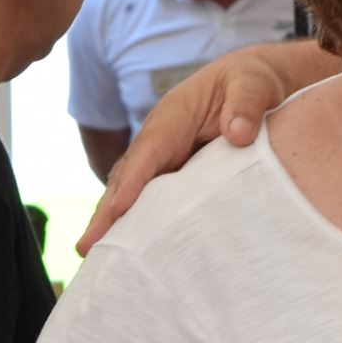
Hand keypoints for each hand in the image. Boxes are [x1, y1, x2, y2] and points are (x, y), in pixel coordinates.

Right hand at [77, 43, 315, 253]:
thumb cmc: (251, 82)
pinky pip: (151, 201)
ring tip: (96, 260)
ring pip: (133, 194)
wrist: (252, 85)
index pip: (150, 150)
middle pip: (128, 177)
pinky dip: (137, 224)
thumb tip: (239, 134)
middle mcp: (159, 140)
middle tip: (87, 247)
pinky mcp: (173, 176)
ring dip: (114, 224)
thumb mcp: (254, 84)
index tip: (120, 207)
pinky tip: (132, 254)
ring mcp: (163, 160)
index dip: (134, 179)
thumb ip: (247, 105)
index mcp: (173, 116)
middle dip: (107, 212)